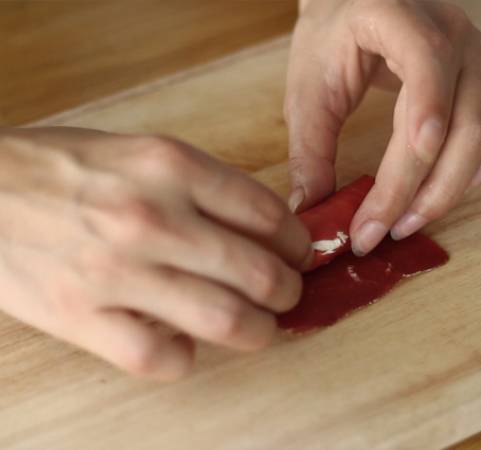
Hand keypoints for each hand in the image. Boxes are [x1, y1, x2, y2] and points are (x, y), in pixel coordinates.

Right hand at [0, 127, 311, 380]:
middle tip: (287, 295)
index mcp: (170, 166)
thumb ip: (201, 185)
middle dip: (288, 291)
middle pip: (257, 271)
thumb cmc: (63, 167)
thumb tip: (260, 227)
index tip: (298, 254)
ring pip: (223, 320)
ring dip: (257, 331)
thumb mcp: (140, 151)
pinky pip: (160, 357)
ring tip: (260, 327)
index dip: (296, 242)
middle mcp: (151, 217)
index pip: (267, 214)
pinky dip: (185, 356)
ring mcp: (117, 271)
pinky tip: (184, 342)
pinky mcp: (82, 316)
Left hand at [285, 0, 480, 254]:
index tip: (378, 215)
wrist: (359, 1)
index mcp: (401, 20)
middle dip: (424, 192)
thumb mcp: (307, 88)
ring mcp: (480, 55)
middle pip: (463, 125)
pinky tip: (455, 186)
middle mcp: (455, 34)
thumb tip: (311, 210)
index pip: (424, 85)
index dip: (407, 159)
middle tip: (384, 232)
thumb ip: (309, 149)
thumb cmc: (332, 39)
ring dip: (454, 187)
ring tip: (411, 219)